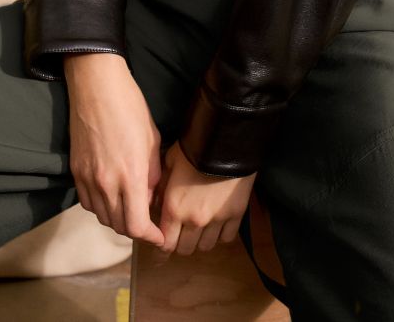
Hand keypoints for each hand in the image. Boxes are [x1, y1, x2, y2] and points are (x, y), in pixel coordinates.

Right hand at [64, 53, 164, 247]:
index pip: (138, 225)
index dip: (151, 236)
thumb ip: (153, 174)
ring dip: (118, 220)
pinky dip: (100, 207)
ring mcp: (88, 178)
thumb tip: (151, 196)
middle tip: (148, 223)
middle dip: (137, 230)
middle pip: (120, 226)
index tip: (160, 236)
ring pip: (102, 217)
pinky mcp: (75, 171)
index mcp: (132, 175)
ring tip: (130, 209)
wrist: (96, 86)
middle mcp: (107, 182)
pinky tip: (110, 196)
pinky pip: (87, 203)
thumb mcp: (153, 140)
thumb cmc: (129, 106)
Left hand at [151, 140, 256, 256]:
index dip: (161, 250)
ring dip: (201, 240)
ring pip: (206, 247)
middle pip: (185, 249)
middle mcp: (194, 220)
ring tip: (200, 228)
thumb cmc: (194, 148)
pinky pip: (226, 238)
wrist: (225, 141)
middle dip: (181, 244)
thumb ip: (162, 185)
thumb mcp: (169, 161)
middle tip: (181, 234)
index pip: (165, 243)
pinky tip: (218, 224)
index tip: (161, 251)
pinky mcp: (235, 216)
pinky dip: (221, 235)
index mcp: (174, 207)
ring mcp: (216, 220)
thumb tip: (158, 201)